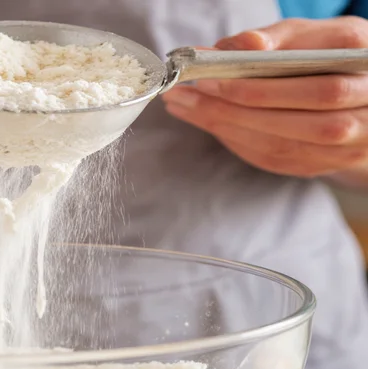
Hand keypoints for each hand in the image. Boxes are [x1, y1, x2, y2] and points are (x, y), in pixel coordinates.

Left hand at [162, 17, 367, 178]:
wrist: (356, 99)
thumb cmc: (328, 57)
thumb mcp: (311, 36)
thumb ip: (280, 38)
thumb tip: (242, 45)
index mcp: (367, 62)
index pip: (316, 77)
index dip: (262, 82)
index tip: (209, 75)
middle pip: (299, 117)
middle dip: (238, 105)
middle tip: (189, 93)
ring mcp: (352, 143)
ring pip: (286, 144)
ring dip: (229, 126)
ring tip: (187, 107)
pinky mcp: (328, 164)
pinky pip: (278, 160)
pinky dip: (238, 142)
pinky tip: (210, 123)